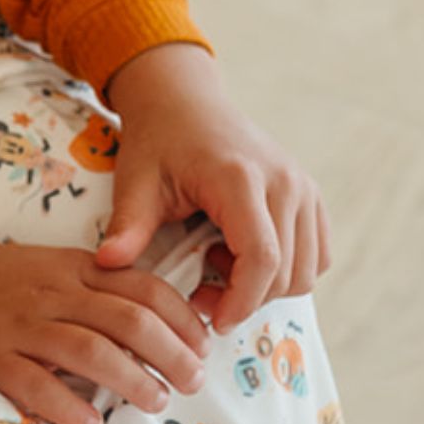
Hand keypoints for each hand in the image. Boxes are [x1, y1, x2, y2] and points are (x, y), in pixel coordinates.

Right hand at [0, 243, 210, 423]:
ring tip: (155, 402)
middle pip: (128, 320)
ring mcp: (21, 325)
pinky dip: (67, 406)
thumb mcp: (52, 267)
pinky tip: (89, 423)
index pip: (143, 286)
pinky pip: (34, 383)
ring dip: (133, 381)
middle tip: (190, 382)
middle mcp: (52, 293)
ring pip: (91, 351)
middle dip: (171, 354)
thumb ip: (98, 289)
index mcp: (73, 268)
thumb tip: (157, 331)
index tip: (202, 345)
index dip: (183, 318)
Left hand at [100, 43, 329, 329]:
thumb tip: (107, 264)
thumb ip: (127, 225)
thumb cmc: (158, 141)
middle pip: (288, 270)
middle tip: (201, 295)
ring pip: (309, 268)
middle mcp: (284, 182)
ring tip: (217, 265)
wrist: (185, 102)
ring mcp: (303, 187)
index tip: (213, 321)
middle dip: (248, 299)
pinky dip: (285, 269)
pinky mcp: (310, 194)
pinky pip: (316, 253)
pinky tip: (239, 253)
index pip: (262, 257)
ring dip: (267, 285)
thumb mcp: (135, 181)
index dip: (242, 300)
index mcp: (241, 179)